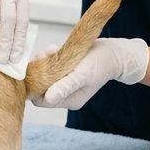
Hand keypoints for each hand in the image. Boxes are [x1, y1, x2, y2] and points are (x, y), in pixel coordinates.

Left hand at [32, 37, 148, 109]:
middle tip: (44, 55)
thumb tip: (48, 98)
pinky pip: (49, 66)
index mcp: (70, 101)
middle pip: (40, 87)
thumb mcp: (83, 74)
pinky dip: (49, 56)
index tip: (36, 69)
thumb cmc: (101, 63)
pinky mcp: (65, 72)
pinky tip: (55, 48)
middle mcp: (65, 94)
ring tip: (53, 50)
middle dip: (39, 71)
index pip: (41, 100)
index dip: (35, 86)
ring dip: (44, 61)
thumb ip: (65, 86)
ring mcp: (65, 83)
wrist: (114, 52)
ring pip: (43, 74)